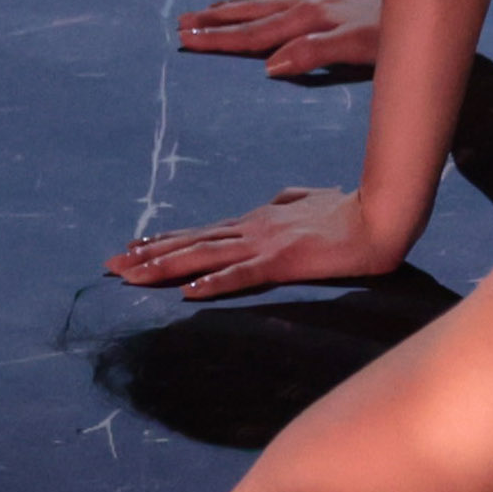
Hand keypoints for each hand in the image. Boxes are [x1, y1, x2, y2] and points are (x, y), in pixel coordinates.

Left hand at [106, 182, 422, 295]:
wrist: (384, 216)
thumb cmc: (351, 209)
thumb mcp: (312, 199)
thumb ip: (289, 200)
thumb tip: (275, 199)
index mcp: (258, 220)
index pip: (202, 232)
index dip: (164, 240)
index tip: (130, 248)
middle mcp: (252, 230)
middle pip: (192, 244)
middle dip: (148, 255)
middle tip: (109, 265)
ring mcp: (266, 244)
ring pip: (206, 257)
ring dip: (165, 267)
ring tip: (130, 277)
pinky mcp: (285, 260)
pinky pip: (244, 274)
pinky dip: (214, 282)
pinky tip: (189, 292)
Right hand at [175, 0, 388, 79]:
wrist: (429, 10)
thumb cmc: (398, 37)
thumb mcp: (359, 49)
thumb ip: (316, 53)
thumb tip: (270, 64)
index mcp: (310, 17)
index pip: (254, 33)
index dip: (219, 39)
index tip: (186, 39)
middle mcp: (311, 2)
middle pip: (253, 13)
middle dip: (216, 21)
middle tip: (180, 23)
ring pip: (266, 2)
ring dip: (235, 7)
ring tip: (206, 11)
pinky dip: (262, 0)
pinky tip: (260, 3)